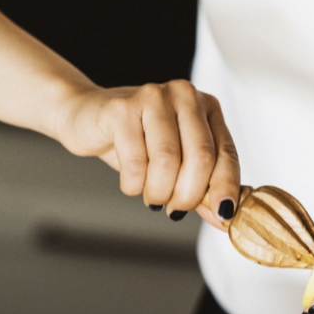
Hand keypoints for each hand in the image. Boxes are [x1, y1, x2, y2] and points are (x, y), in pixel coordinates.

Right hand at [56, 80, 238, 226]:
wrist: (86, 117)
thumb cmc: (137, 143)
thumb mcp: (176, 166)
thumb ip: (202, 188)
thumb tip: (224, 217)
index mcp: (206, 107)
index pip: (226, 153)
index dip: (226, 188)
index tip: (223, 214)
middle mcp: (184, 95)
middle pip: (201, 158)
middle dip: (188, 195)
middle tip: (175, 210)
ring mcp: (153, 97)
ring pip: (168, 161)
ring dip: (158, 192)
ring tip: (151, 197)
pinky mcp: (122, 109)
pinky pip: (136, 163)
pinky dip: (133, 185)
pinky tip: (130, 183)